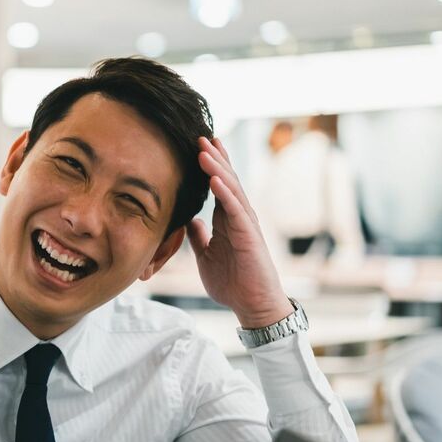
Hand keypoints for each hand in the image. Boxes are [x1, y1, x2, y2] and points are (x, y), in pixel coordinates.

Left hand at [188, 137, 293, 328]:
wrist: (252, 305)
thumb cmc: (232, 282)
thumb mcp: (206, 256)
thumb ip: (199, 236)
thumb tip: (189, 220)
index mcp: (227, 220)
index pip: (218, 186)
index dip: (209, 166)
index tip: (197, 146)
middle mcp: (238, 217)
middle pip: (226, 179)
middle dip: (214, 157)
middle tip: (201, 135)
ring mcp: (246, 224)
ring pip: (231, 189)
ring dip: (218, 167)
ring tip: (205, 148)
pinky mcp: (250, 235)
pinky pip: (236, 210)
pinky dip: (225, 193)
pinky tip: (215, 178)